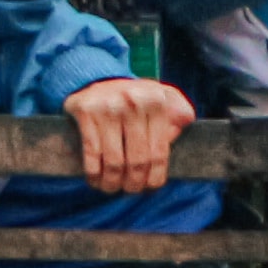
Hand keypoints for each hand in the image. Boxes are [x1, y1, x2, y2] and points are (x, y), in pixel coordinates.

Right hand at [67, 76, 199, 196]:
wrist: (97, 78)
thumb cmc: (135, 97)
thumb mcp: (163, 97)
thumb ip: (180, 111)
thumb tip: (182, 126)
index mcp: (155, 101)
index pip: (158, 152)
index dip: (154, 177)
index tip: (149, 187)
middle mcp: (132, 102)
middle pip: (137, 160)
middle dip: (134, 183)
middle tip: (131, 189)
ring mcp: (107, 107)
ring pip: (114, 161)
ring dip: (113, 183)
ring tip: (112, 188)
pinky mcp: (85, 112)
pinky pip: (91, 153)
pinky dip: (93, 173)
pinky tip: (95, 180)